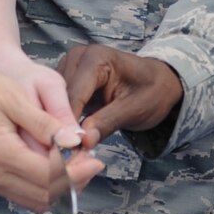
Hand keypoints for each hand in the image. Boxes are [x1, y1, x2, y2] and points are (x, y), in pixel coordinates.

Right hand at [0, 57, 100, 213]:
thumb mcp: (15, 97)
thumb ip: (45, 123)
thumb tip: (75, 141)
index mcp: (1, 154)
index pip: (48, 177)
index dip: (77, 172)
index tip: (96, 159)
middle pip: (45, 195)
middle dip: (74, 181)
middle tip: (92, 160)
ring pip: (37, 200)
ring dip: (62, 186)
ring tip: (78, 162)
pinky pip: (26, 194)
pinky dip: (47, 186)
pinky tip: (58, 166)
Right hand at [59, 44, 183, 142]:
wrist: (160, 83)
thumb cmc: (152, 91)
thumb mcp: (134, 109)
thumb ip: (107, 123)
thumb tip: (82, 141)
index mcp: (95, 58)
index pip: (73, 95)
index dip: (68, 124)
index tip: (65, 151)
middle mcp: (78, 57)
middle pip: (58, 97)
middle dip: (61, 125)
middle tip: (66, 156)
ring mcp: (70, 66)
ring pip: (54, 101)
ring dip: (59, 124)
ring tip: (65, 150)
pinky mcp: (69, 79)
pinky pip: (58, 102)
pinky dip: (62, 120)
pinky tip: (67, 139)